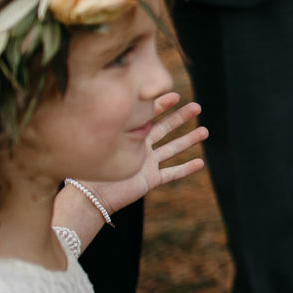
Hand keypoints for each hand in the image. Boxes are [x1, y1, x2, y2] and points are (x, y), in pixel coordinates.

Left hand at [72, 93, 206, 215]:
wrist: (88, 197)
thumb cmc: (89, 169)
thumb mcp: (102, 143)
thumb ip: (117, 128)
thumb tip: (128, 108)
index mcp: (127, 136)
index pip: (148, 116)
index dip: (162, 104)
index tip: (175, 95)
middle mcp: (139, 148)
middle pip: (164, 128)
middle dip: (181, 117)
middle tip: (197, 107)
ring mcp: (146, 164)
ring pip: (172, 149)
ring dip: (189, 140)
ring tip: (205, 131)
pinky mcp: (150, 180)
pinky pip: (171, 173)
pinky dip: (185, 169)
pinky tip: (200, 163)